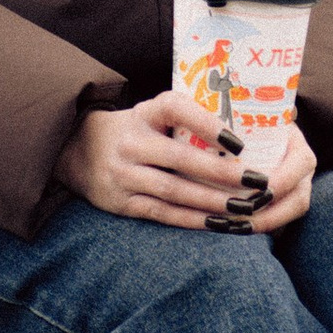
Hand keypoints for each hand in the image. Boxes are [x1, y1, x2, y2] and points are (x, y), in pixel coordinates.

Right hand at [54, 90, 315, 231]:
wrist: (76, 151)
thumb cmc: (133, 130)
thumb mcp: (149, 113)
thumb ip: (185, 118)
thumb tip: (243, 129)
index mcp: (143, 113)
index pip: (175, 108)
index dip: (206, 123)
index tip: (239, 140)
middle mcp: (131, 142)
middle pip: (180, 158)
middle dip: (221, 172)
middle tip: (256, 181)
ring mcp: (124, 174)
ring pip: (174, 191)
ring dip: (212, 202)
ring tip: (244, 208)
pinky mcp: (121, 202)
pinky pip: (162, 213)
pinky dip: (192, 220)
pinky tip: (219, 224)